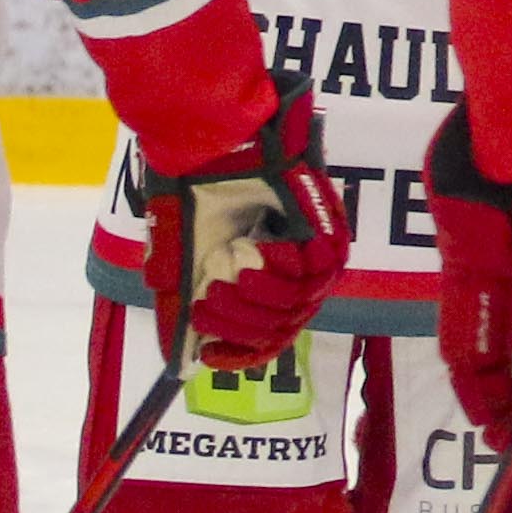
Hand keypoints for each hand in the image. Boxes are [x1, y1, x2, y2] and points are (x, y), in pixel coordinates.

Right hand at [152, 97, 352, 365]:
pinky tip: (255, 244)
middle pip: (277, 333)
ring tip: (229, 257)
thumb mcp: (183, 260)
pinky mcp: (330, 233)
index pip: (267, 340)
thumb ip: (184, 310)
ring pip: (292, 309)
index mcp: (265, 281)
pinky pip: (306, 277)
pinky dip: (272, 268)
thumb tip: (181, 365)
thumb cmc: (196, 194)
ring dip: (250, 293)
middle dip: (234, 321)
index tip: (208, 356)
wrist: (212, 147)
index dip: (238, 354)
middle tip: (207, 294)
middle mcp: (296, 274)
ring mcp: (316, 255)